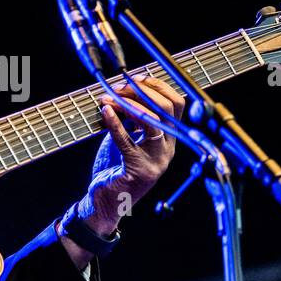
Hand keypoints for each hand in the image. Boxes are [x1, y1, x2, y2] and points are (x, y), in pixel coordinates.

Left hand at [78, 74, 184, 233]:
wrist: (106, 204)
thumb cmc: (115, 169)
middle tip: (119, 87)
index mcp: (169, 140)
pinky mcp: (138, 169)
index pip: (177, 104)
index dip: (158, 86)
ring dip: (127, 104)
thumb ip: (130, 118)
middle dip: (142, 91)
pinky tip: (104, 111)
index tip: (137, 77)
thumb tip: (122, 90)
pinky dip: (114, 123)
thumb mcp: (128, 138)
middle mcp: (168, 149)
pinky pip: (127, 140)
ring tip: (107, 98)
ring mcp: (156, 160)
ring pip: (152, 121)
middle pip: (167, 108)